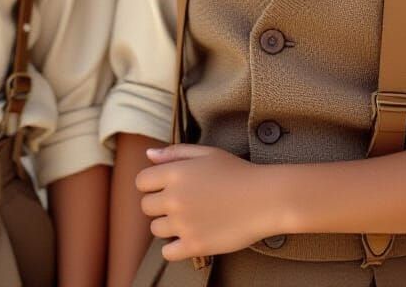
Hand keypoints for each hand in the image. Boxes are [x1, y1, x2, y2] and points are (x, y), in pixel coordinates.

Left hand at [135, 144, 279, 260]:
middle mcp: (174, 198)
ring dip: (168, 225)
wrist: (265, 198)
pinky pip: (167, 252)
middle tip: (180, 204)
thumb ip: (175, 152)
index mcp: (175, 173)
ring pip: (156, 229)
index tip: (166, 187)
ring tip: (189, 219)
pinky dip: (174, 247)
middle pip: (146, 207)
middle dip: (159, 205)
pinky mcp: (195, 246)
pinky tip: (188, 237)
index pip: (141, 182)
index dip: (152, 184)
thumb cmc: (236, 172)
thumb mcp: (206, 153)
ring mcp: (183, 224)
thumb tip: (149, 154)